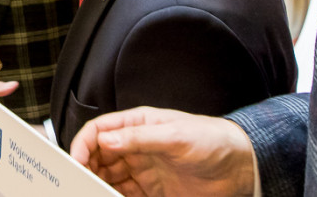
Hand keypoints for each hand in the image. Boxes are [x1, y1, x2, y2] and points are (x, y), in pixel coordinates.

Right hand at [69, 107, 255, 196]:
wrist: (241, 167)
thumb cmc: (211, 140)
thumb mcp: (175, 136)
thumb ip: (140, 138)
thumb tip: (106, 139)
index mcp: (138, 125)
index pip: (100, 131)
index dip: (84, 143)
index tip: (76, 160)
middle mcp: (136, 146)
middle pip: (99, 156)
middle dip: (87, 168)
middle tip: (82, 183)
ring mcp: (143, 169)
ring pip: (109, 178)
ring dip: (99, 185)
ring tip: (95, 193)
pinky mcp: (151, 191)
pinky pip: (125, 195)